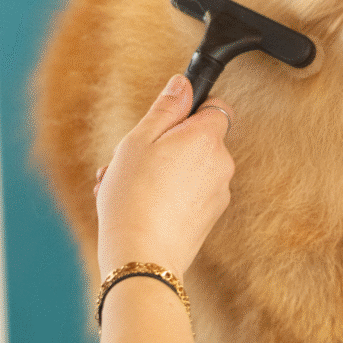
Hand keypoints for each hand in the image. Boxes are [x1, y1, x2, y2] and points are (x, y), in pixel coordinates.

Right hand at [94, 75, 235, 280]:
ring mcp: (219, 192)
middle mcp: (222, 163)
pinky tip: (136, 205)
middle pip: (198, 139)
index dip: (191, 109)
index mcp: (207, 138)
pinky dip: (168, 194)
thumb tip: (183, 84)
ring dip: (160, 170)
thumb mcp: (139, 141)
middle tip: (130, 160)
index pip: (216, 107)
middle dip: (166, 145)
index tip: (168, 121)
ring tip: (121, 187)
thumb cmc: (134, 198)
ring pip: (189, 168)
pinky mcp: (210, 217)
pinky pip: (190, 193)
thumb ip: (166, 109)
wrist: (141, 258)